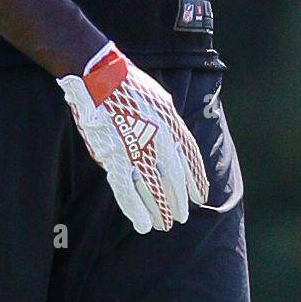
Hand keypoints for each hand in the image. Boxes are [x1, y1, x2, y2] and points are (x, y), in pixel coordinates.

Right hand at [57, 41, 208, 232]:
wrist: (99, 76)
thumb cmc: (128, 84)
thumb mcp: (160, 100)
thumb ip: (170, 122)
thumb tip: (177, 142)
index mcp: (172, 124)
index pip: (190, 159)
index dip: (196, 179)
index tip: (201, 196)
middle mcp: (158, 140)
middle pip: (174, 178)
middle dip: (180, 200)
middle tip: (182, 216)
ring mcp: (136, 150)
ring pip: (153, 189)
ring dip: (161, 210)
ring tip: (165, 224)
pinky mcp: (113, 157)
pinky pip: (127, 191)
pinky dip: (135, 210)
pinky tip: (142, 224)